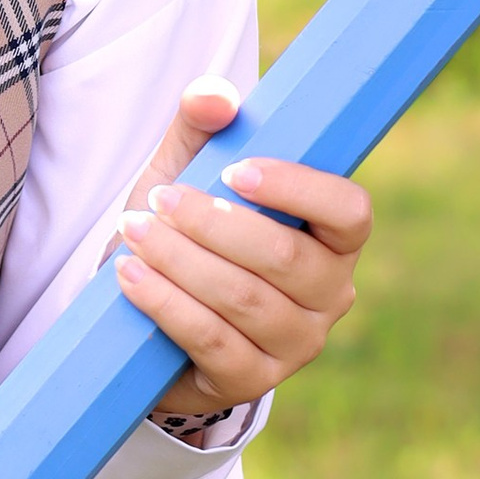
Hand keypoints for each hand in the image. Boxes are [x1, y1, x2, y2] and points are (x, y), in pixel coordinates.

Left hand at [113, 81, 370, 421]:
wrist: (151, 314)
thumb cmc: (188, 232)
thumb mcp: (190, 172)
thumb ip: (202, 128)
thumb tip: (213, 97)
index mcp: (334, 238)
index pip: (350, 211)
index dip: (297, 189)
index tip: (233, 169)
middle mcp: (331, 294)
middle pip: (285, 257)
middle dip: (213, 223)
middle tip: (158, 198)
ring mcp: (296, 344)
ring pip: (244, 299)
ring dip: (181, 260)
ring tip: (134, 230)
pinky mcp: (252, 381)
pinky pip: (212, 340)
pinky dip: (166, 304)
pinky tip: (130, 276)